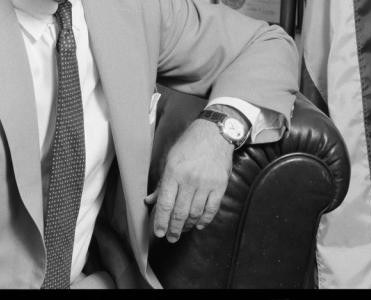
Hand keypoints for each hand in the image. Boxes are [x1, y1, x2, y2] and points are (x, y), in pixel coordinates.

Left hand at [145, 119, 232, 242]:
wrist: (214, 133)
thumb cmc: (188, 145)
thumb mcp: (169, 159)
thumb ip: (161, 183)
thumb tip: (149, 201)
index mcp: (173, 172)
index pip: (165, 204)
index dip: (161, 221)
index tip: (159, 233)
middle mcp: (189, 180)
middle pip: (180, 212)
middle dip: (174, 229)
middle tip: (171, 238)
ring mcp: (206, 183)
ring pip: (195, 213)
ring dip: (188, 225)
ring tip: (183, 230)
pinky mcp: (220, 185)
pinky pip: (212, 209)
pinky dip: (205, 220)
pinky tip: (199, 224)